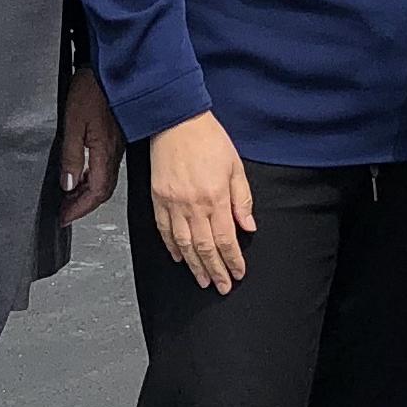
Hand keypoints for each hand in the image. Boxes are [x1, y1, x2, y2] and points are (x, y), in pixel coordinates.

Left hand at [55, 72, 123, 226]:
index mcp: (104, 152)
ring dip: (87, 192)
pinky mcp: (115, 136)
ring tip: (69, 197)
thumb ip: (70, 156)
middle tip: (65, 212)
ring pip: (104, 179)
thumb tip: (67, 184)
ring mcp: (116, 145)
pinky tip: (81, 173)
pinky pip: (105, 166)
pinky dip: (91, 177)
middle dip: (83, 205)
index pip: (95, 193)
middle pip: (102, 190)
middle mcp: (113, 153)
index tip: (65, 218)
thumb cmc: (92, 90)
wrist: (112, 67)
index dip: (80, 209)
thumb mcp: (73, 123)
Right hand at [146, 112, 256, 293]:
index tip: (238, 272)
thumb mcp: (235, 166)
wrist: (176, 120)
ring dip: (194, 266)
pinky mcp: (158, 199)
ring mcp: (173, 203)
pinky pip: (164, 230)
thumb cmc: (207, 138)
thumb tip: (248, 226)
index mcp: (215, 197)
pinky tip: (179, 257)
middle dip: (215, 270)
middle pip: (205, 247)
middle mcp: (193, 204)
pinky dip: (172, 247)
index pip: (226, 239)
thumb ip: (242, 198)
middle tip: (221, 286)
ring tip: (202, 279)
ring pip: (184, 244)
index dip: (233, 260)